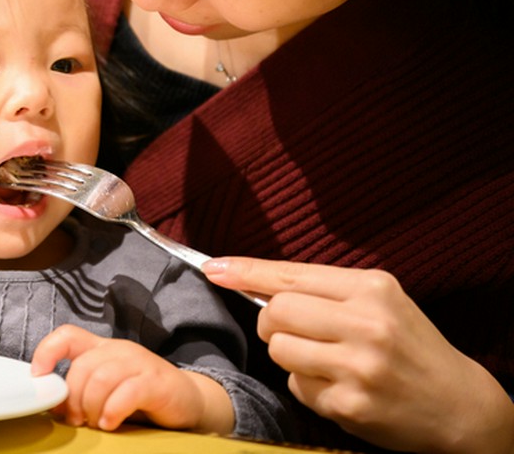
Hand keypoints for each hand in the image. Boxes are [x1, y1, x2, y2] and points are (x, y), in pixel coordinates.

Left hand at [31, 324, 232, 432]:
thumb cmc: (141, 398)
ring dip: (90, 406)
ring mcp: (139, 362)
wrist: (188, 401)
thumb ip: (82, 391)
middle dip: (72, 398)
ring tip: (95, 423)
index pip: (67, 335)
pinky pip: (127, 392)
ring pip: (100, 379)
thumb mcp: (106, 391)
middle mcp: (119, 350)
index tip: (39, 377)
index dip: (46, 351)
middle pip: (82, 366)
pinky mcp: (156, 381)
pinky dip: (112, 410)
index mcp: (102, 348)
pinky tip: (110, 423)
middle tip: (75, 420)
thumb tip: (52, 405)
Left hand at [203, 257, 513, 453]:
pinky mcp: (350, 404)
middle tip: (296, 330)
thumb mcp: (379, 301)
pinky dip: (308, 385)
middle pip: (276, 311)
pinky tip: (339, 386)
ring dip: (289, 355)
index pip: (290, 275)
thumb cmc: (409, 344)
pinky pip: (297, 386)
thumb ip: (323, 289)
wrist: (458, 404)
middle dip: (272, 321)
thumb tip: (251, 278)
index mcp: (371, 288)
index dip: (246, 271)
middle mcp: (366, 324)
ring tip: (324, 359)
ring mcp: (358, 367)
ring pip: (279, 350)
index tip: (213, 268)